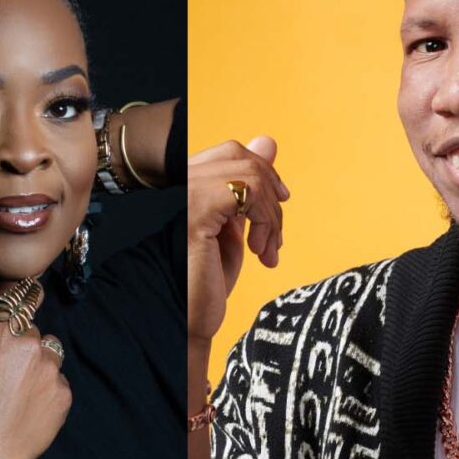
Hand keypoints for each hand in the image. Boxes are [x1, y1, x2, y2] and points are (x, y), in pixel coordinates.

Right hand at [0, 306, 71, 458]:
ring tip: (21, 387)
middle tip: (5, 370)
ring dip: (39, 362)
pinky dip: (49, 388)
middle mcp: (29, 345)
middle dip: (21, 343)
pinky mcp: (64, 393)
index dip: (9, 319)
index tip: (7, 330)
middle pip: (31, 330)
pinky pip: (60, 380)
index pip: (13, 308)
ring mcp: (50, 369)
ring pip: (51, 352)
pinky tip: (30, 406)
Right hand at [188, 136, 287, 344]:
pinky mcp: (197, 211)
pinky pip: (248, 192)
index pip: (229, 151)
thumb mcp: (235, 223)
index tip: (279, 203)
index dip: (262, 171)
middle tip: (275, 234)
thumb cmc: (207, 277)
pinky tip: (259, 251)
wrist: (190, 317)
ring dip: (271, 216)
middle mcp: (179, 182)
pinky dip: (265, 221)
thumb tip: (267, 141)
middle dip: (270, 194)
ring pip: (250, 175)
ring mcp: (185, 194)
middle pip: (240, 156)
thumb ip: (248, 185)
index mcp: (185, 184)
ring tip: (268, 250)